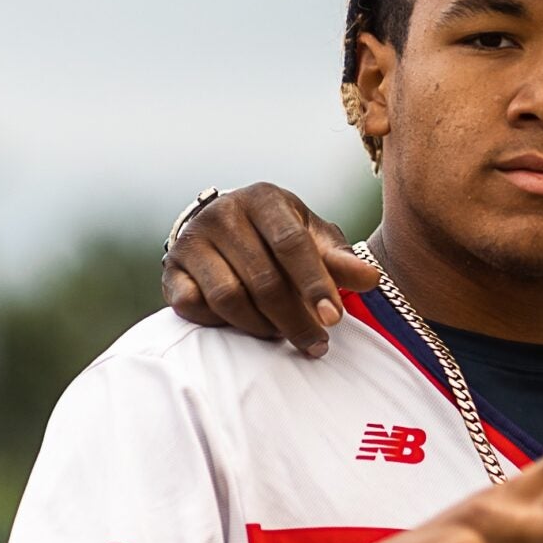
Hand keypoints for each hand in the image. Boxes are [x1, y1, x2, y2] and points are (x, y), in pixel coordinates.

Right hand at [162, 182, 379, 357]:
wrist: (225, 234)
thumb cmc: (281, 239)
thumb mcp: (315, 240)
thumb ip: (341, 260)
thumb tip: (371, 279)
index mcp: (264, 199)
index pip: (291, 244)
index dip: (314, 284)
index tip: (333, 319)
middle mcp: (222, 213)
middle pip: (263, 279)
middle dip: (294, 319)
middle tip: (316, 343)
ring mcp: (191, 241)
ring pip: (229, 298)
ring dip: (260, 326)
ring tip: (282, 334)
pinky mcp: (170, 270)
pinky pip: (195, 308)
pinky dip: (222, 324)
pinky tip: (243, 325)